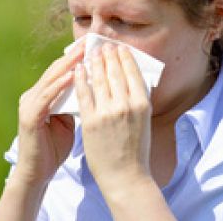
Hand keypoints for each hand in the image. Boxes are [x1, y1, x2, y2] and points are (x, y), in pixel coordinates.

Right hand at [13, 41, 84, 186]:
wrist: (37, 173)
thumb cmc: (54, 147)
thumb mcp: (67, 120)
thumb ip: (73, 103)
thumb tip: (92, 88)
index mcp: (41, 96)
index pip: (61, 72)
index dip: (75, 58)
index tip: (92, 46)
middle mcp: (32, 96)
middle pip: (55, 71)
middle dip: (73, 56)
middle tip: (89, 41)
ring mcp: (29, 105)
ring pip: (50, 79)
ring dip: (68, 65)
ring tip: (83, 52)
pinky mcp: (29, 116)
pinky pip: (46, 97)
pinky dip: (59, 85)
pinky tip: (72, 75)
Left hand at [74, 43, 152, 193]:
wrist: (125, 176)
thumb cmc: (136, 150)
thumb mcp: (144, 121)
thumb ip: (138, 100)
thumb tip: (133, 80)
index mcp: (143, 104)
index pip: (133, 73)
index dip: (125, 57)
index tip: (119, 48)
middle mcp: (126, 105)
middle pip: (115, 72)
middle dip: (108, 56)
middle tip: (103, 45)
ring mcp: (107, 112)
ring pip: (99, 80)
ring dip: (94, 63)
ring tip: (91, 53)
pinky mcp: (91, 120)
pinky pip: (84, 93)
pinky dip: (80, 79)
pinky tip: (78, 69)